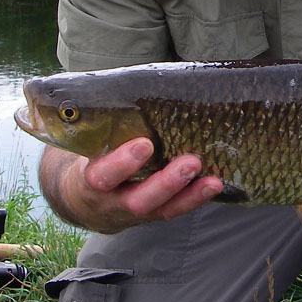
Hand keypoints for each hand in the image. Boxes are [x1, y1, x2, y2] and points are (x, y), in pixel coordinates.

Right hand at [39, 139, 222, 233]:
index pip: (103, 175)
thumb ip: (106, 126)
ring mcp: (136, 212)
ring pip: (161, 209)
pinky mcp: (154, 215)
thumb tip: (132, 86)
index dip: (122, 163)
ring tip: (211, 180)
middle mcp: (113, 202)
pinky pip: (175, 210)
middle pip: (138, 200)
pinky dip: (195, 198)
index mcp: (91, 181)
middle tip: (191, 162)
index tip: (144, 144)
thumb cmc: (95, 159)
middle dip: (166, 183)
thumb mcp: (90, 146)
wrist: (88, 202)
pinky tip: (213, 184)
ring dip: (189, 194)